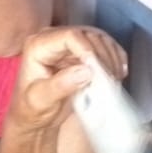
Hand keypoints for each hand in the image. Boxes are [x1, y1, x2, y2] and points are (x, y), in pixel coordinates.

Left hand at [7, 27, 127, 132]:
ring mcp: (69, 44)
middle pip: (87, 35)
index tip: (98, 70)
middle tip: (110, 78)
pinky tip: (119, 72)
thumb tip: (84, 71)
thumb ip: (60, 85)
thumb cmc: (32, 109)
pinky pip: (104, 46)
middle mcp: (54, 39)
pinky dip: (115, 57)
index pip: (68, 36)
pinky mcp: (82, 51)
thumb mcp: (41, 100)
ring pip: (99, 38)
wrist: (37, 117)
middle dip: (103, 55)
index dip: (87, 49)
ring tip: (115, 78)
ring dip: (112, 57)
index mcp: (38, 45)